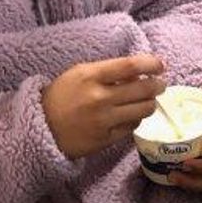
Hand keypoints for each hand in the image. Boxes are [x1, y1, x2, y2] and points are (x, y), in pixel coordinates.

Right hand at [41, 54, 165, 158]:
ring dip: (151, 103)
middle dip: (157, 85)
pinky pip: (132, 127)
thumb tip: (139, 71)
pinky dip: (136, 119)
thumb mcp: (79, 74)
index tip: (160, 65)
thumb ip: (107, 71)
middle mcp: (99, 98)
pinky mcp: (105, 139)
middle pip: (143, 89)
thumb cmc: (61, 96)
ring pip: (142, 110)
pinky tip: (132, 115)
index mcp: (90, 76)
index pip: (130, 65)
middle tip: (160, 84)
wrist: (41, 127)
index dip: (151, 63)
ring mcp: (103, 120)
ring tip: (149, 100)